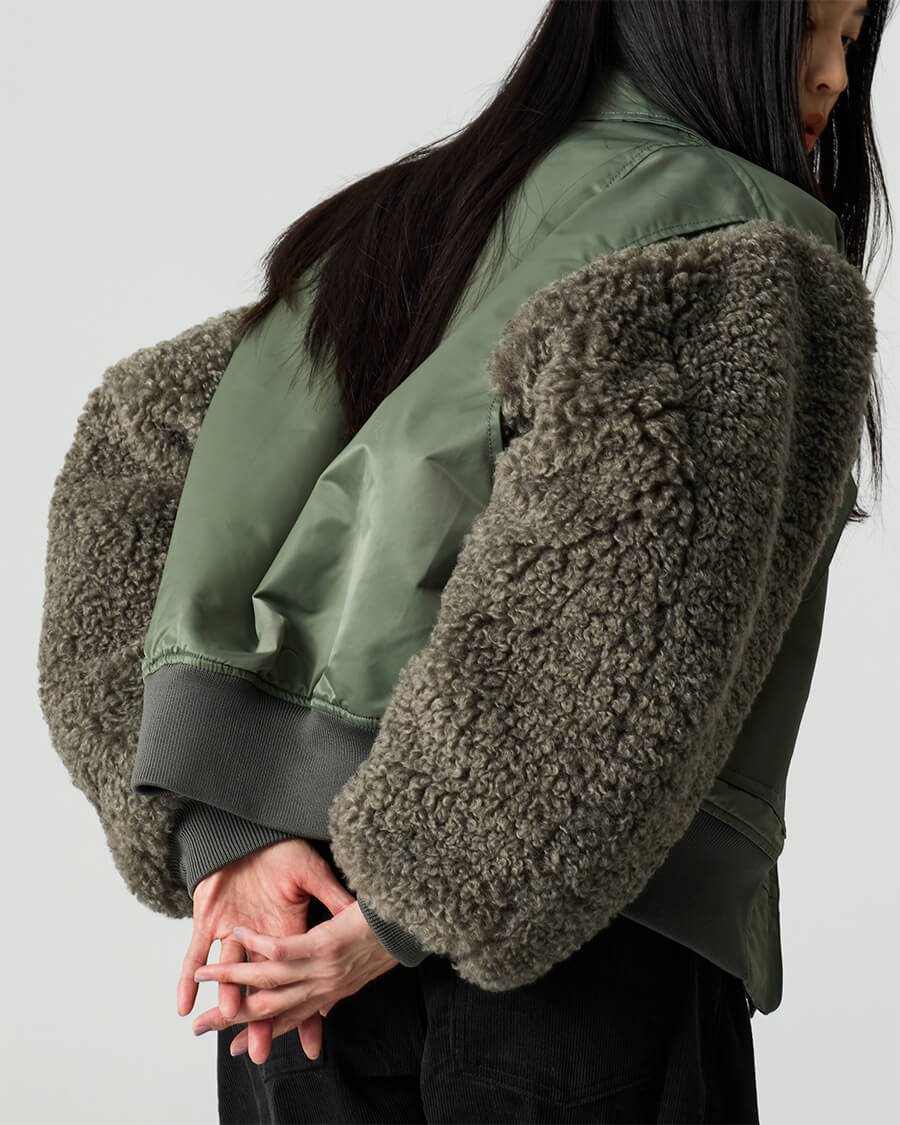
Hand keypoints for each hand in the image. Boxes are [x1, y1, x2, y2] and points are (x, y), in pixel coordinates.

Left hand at [178, 837, 372, 1063]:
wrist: (251, 832)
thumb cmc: (285, 850)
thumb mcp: (314, 873)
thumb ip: (332, 898)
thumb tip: (356, 921)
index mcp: (288, 935)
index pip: (296, 982)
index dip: (305, 1014)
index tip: (312, 1047)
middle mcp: (260, 942)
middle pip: (261, 989)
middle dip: (260, 1023)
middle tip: (259, 1054)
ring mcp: (232, 936)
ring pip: (230, 976)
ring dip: (227, 1001)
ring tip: (228, 1021)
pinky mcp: (208, 923)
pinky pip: (193, 953)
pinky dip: (186, 978)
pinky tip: (182, 1003)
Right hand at [190, 901, 400, 1059]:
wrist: (413, 921)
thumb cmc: (388, 938)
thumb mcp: (363, 972)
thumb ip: (337, 990)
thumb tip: (324, 1007)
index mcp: (329, 994)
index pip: (286, 1020)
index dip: (258, 1033)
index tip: (233, 1047)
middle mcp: (322, 987)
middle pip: (267, 1009)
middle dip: (231, 1019)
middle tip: (199, 1028)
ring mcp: (323, 968)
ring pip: (268, 980)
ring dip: (231, 978)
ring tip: (203, 974)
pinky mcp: (326, 945)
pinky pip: (283, 949)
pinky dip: (256, 943)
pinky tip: (237, 934)